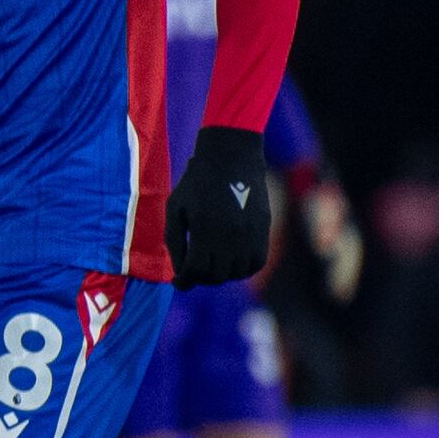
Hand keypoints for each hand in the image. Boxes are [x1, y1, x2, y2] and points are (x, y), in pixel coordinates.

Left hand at [168, 123, 275, 285]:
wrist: (231, 156)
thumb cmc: (196, 183)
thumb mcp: (175, 208)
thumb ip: (174, 241)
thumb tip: (180, 273)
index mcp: (203, 228)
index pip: (195, 270)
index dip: (184, 280)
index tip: (179, 281)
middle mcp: (228, 235)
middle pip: (215, 275)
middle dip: (200, 277)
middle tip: (194, 269)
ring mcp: (249, 233)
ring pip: (236, 273)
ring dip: (221, 274)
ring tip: (211, 264)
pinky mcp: (263, 230)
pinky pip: (256, 264)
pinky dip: (243, 269)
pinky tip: (231, 261)